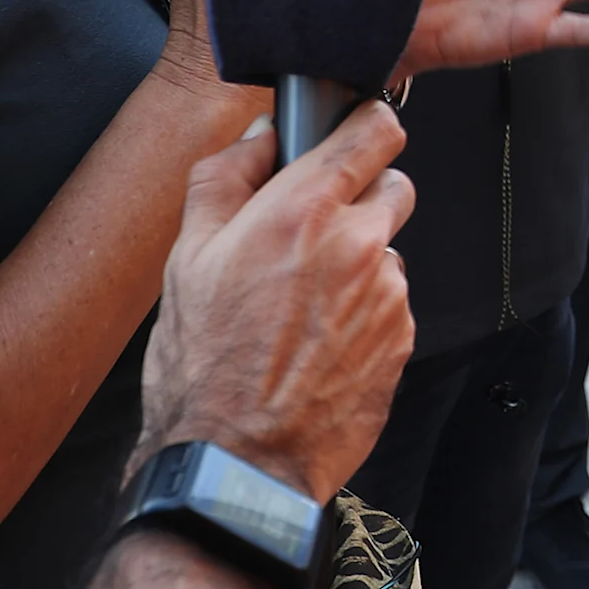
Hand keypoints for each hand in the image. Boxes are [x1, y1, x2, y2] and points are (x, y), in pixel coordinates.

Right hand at [139, 104, 416, 501]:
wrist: (237, 461)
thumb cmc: (203, 366)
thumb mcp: (186, 258)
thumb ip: (225, 177)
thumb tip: (260, 136)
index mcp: (303, 211)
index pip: (375, 129)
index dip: (364, 127)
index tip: (353, 136)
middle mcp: (358, 245)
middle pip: (393, 186)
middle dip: (361, 198)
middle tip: (311, 235)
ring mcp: (387, 295)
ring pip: (388, 251)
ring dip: (359, 264)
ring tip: (302, 307)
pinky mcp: (402, 340)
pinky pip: (391, 304)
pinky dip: (364, 313)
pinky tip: (319, 342)